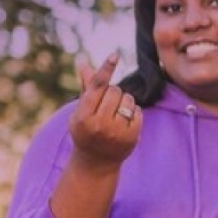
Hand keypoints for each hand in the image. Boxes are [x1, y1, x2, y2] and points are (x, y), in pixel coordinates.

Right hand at [67, 54, 140, 168]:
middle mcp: (99, 124)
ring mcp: (116, 132)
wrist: (95, 161)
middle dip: (113, 92)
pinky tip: (125, 120)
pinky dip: (133, 111)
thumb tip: (84, 64)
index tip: (115, 55)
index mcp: (83, 116)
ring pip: (128, 99)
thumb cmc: (85, 131)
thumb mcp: (80, 112)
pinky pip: (137, 112)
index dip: (105, 69)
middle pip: (114, 91)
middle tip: (107, 104)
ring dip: (124, 101)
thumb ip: (86, 89)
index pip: (96, 87)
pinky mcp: (131, 137)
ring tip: (115, 112)